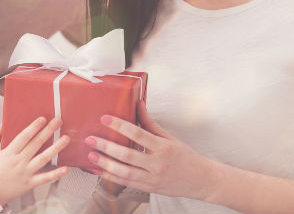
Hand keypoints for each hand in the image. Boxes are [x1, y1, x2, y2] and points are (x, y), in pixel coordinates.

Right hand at [0, 117, 69, 205]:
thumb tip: (4, 122)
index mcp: (9, 152)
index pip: (24, 137)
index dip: (33, 127)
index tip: (42, 119)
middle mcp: (19, 161)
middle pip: (36, 144)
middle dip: (48, 131)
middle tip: (58, 121)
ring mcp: (26, 172)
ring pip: (44, 158)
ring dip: (56, 148)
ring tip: (66, 138)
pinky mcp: (31, 183)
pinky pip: (45, 178)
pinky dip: (56, 174)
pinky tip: (65, 168)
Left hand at [84, 102, 216, 200]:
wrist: (202, 180)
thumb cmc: (186, 156)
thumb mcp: (170, 138)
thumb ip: (151, 122)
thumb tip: (138, 103)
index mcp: (163, 147)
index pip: (138, 134)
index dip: (120, 126)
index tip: (105, 118)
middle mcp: (158, 164)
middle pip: (128, 155)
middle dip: (107, 147)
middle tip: (91, 139)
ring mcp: (153, 178)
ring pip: (125, 173)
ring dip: (106, 164)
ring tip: (91, 155)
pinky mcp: (150, 188)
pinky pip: (127, 183)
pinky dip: (112, 177)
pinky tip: (100, 171)